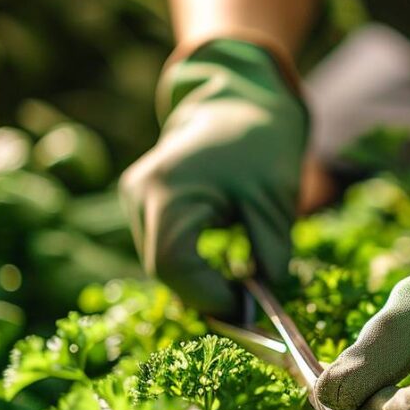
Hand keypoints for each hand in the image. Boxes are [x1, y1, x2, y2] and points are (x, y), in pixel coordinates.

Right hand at [119, 39, 306, 312]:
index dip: (208, 295)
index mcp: (170, 188)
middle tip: (247, 305)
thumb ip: (269, 255)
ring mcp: (135, 196)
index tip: (246, 308)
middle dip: (205, 293)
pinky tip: (220, 269)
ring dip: (198, 280)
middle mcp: (141, 192)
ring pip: (161, 261)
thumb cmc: (259, 144)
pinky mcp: (141, 201)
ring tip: (239, 285)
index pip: (173, 264)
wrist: (237, 100)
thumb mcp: (274, 201)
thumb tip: (263, 302)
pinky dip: (190, 264)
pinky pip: (161, 247)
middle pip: (163, 267)